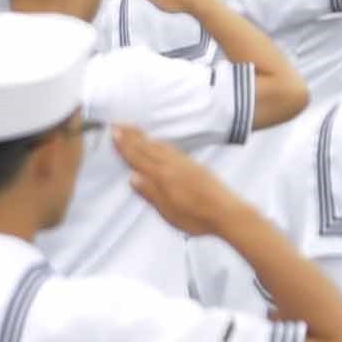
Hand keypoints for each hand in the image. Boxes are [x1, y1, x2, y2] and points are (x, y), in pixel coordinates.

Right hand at [111, 124, 247, 241]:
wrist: (228, 212)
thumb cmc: (197, 217)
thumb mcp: (169, 212)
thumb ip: (151, 193)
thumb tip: (132, 177)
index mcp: (164, 176)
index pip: (139, 158)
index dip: (125, 146)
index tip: (113, 133)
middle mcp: (173, 165)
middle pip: (147, 147)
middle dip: (131, 136)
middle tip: (117, 124)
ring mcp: (185, 163)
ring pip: (159, 145)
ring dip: (144, 136)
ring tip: (132, 129)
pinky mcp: (194, 165)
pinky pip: (170, 148)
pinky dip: (159, 142)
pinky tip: (158, 143)